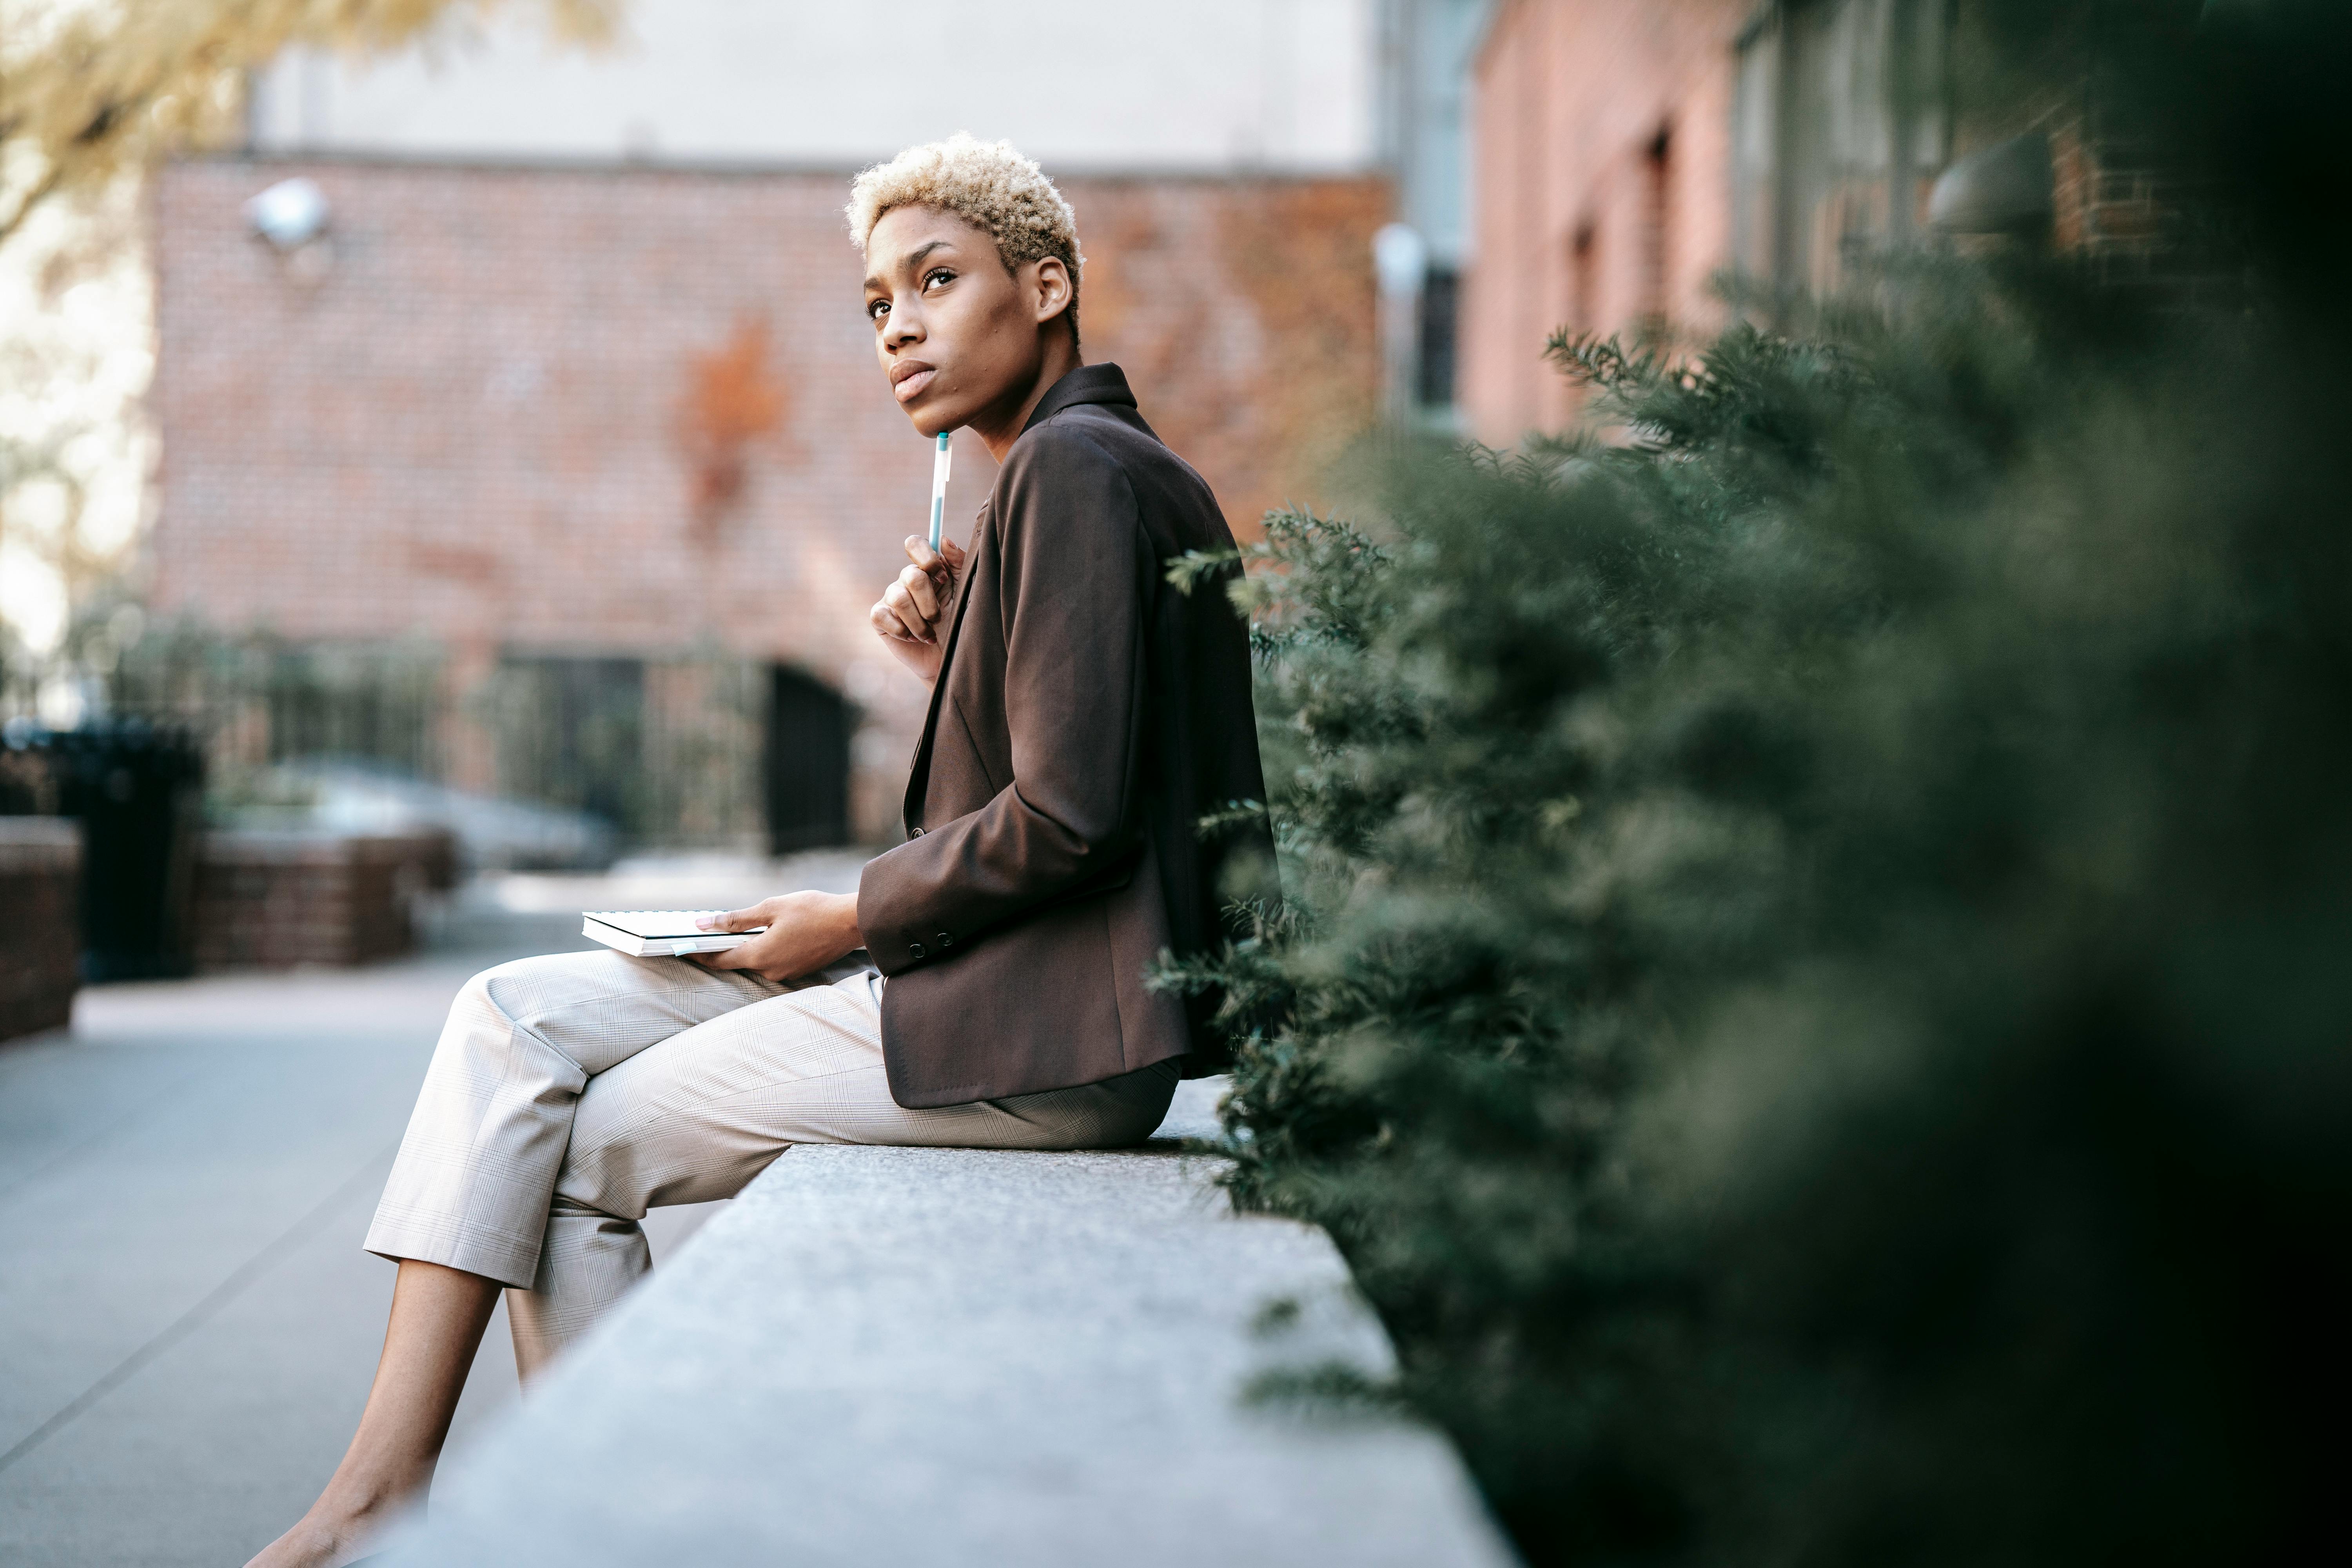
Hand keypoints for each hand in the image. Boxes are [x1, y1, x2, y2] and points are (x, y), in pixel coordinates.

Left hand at [688, 891, 862, 983]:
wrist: (853, 922)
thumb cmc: (813, 910)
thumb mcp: (771, 907)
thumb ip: (735, 918)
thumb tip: (704, 924)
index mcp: (760, 955)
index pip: (720, 960)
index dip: (699, 955)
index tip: (683, 950)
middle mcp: (771, 971)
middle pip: (739, 961)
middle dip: (724, 948)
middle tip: (710, 932)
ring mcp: (787, 974)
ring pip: (758, 961)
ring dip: (748, 947)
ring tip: (741, 929)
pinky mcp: (800, 970)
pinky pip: (774, 961)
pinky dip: (767, 949)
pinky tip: (771, 933)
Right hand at [869, 534, 966, 683]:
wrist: (950, 659)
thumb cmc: (960, 623)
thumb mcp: (966, 592)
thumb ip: (959, 564)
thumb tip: (943, 541)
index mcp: (928, 569)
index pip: (915, 544)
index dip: (927, 558)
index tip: (943, 578)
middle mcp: (907, 579)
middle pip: (911, 575)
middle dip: (929, 602)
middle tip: (938, 617)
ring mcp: (891, 597)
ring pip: (899, 598)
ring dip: (919, 622)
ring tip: (928, 633)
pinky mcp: (880, 617)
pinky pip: (882, 615)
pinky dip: (902, 630)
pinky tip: (913, 638)